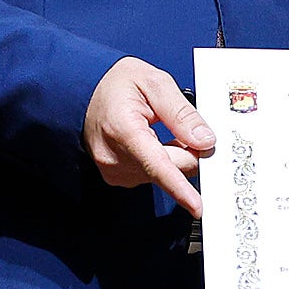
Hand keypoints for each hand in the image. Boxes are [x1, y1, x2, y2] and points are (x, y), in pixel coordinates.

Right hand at [83, 57, 211, 214]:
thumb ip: (181, 112)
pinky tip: (151, 141)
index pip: (157, 166)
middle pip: (170, 169)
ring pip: (163, 174)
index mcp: (124, 130)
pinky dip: (161, 161)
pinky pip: (152, 175)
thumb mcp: (154, 83)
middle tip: (185, 126)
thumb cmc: (115, 85)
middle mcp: (114, 157)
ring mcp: (113, 170)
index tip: (196, 206)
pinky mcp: (116, 177)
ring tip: (157, 128)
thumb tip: (205, 140)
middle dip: (188, 151)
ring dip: (173, 155)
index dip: (180, 187)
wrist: (83, 93)